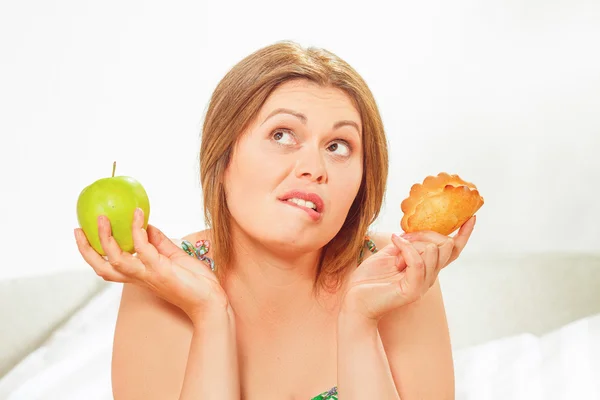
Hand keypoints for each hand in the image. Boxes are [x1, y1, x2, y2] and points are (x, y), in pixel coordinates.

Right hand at [74, 208, 227, 321]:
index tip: (84, 236)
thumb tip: (146, 225)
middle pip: (102, 268)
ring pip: (115, 258)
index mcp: (139, 276)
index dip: (93, 254)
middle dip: (86, 250)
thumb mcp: (173, 257)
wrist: (210, 300)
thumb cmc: (194, 282)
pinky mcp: (159, 268)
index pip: (109, 267)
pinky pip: (142, 246)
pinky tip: (139, 215)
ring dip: (105, 237)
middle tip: (79, 229)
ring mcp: (147, 273)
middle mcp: (138, 277)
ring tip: (102, 217)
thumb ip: (158, 242)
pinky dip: (138, 229)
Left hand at [342, 215, 476, 320]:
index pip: (451, 252)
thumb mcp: (388, 254)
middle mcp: (428, 277)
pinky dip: (406, 248)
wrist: (354, 301)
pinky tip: (394, 242)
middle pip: (445, 247)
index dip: (463, 235)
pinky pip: (418, 262)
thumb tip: (415, 232)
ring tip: (395, 245)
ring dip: (413, 242)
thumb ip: (406, 244)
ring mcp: (422, 285)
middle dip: (427, 233)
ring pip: (434, 252)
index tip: (471, 218)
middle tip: (404, 235)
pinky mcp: (412, 290)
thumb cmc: (369, 280)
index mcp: (425, 268)